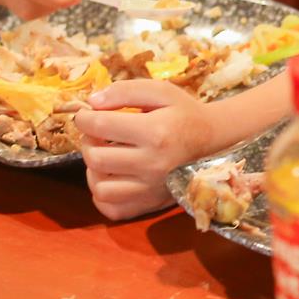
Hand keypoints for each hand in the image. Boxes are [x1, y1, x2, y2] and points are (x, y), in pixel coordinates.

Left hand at [76, 81, 214, 220]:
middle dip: (88, 141)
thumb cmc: (184, 113)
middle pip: (94, 157)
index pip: (98, 126)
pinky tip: (113, 177)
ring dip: (94, 169)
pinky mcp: (150, 203)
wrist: (213, 140)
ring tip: (106, 154)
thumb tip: (92, 103)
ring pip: (98, 186)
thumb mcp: (161, 91)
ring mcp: (151, 188)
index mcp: (155, 132)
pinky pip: (110, 208)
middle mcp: (152, 164)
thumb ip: (125, 91)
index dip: (84, 118)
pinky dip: (103, 195)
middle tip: (98, 133)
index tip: (88, 115)